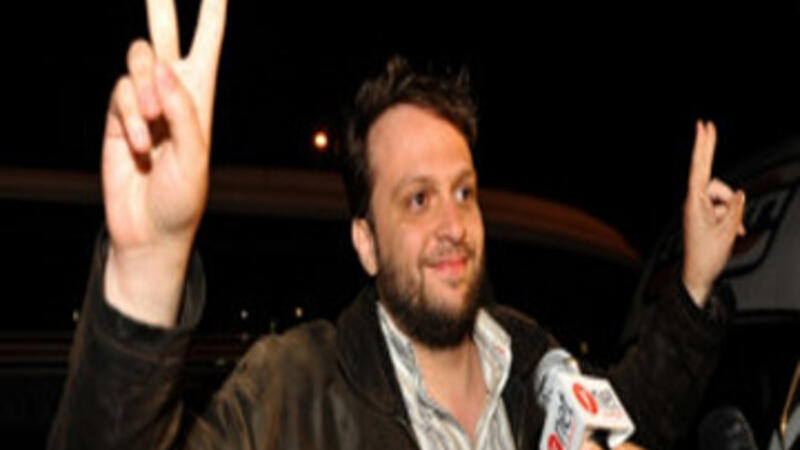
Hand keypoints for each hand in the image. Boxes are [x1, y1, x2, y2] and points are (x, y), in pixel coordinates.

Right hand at [103, 0, 226, 326]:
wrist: (149, 230)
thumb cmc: (182, 198)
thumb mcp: (194, 157)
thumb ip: (181, 111)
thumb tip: (162, 67)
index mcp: (201, 99)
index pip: (207, 45)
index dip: (212, 13)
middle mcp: (172, 94)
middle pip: (164, 35)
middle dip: (161, 5)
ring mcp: (142, 104)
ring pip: (136, 62)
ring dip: (143, 90)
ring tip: (151, 130)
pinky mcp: (117, 118)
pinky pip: (119, 96)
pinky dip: (128, 120)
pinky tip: (138, 148)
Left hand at [682, 121, 745, 305]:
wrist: (698, 276)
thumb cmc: (707, 256)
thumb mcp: (726, 231)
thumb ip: (734, 208)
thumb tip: (738, 193)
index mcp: (695, 203)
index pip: (700, 169)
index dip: (703, 146)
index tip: (704, 126)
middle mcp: (695, 203)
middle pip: (714, 181)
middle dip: (717, 171)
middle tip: (706, 125)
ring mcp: (700, 210)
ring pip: (723, 198)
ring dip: (732, 212)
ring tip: (731, 232)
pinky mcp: (706, 218)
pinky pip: (724, 210)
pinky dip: (732, 219)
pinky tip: (735, 234)